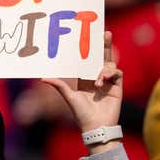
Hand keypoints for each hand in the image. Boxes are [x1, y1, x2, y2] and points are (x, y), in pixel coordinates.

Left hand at [41, 31, 122, 147]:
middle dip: (104, 45)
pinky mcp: (117, 87)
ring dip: (104, 68)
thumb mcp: (68, 96)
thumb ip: (58, 85)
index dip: (88, 48)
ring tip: (98, 80)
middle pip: (101, 57)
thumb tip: (42, 77)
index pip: (86, 59)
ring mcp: (108, 82)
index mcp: (84, 78)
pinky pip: (117, 73)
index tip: (88, 35)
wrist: (96, 127)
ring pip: (110, 64)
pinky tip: (102, 82)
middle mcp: (96, 77)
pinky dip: (110, 74)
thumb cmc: (80, 113)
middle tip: (105, 33)